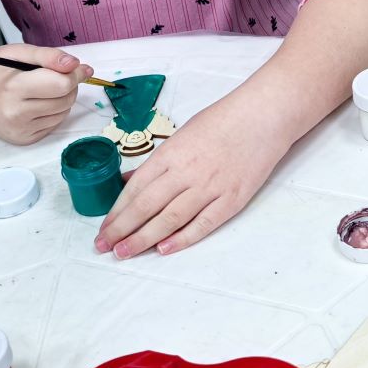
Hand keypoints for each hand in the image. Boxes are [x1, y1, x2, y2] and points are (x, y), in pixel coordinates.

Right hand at [0, 44, 88, 143]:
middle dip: (69, 85)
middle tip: (54, 76)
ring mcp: (18, 130)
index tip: (76, 66)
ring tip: (43, 89)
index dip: (74, 74)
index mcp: (12, 88)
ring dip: (62, 99)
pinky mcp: (23, 139)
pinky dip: (53, 112)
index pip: (62, 85)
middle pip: (66, 100)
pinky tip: (37, 103)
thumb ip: (50, 56)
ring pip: (64, 113)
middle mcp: (14, 114)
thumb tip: (76, 65)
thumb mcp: (20, 53)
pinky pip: (55, 124)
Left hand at [95, 87, 285, 257]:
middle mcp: (187, 171)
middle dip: (122, 229)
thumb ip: (158, 162)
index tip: (103, 228)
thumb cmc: (224, 120)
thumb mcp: (183, 134)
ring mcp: (211, 186)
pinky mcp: (233, 198)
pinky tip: (164, 249)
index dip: (116, 211)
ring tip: (124, 252)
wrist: (264, 115)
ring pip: (170, 219)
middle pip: (147, 206)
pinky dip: (183, 238)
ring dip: (144, 238)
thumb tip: (129, 181)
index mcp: (171, 153)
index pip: (136, 189)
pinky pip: (204, 223)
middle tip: (103, 247)